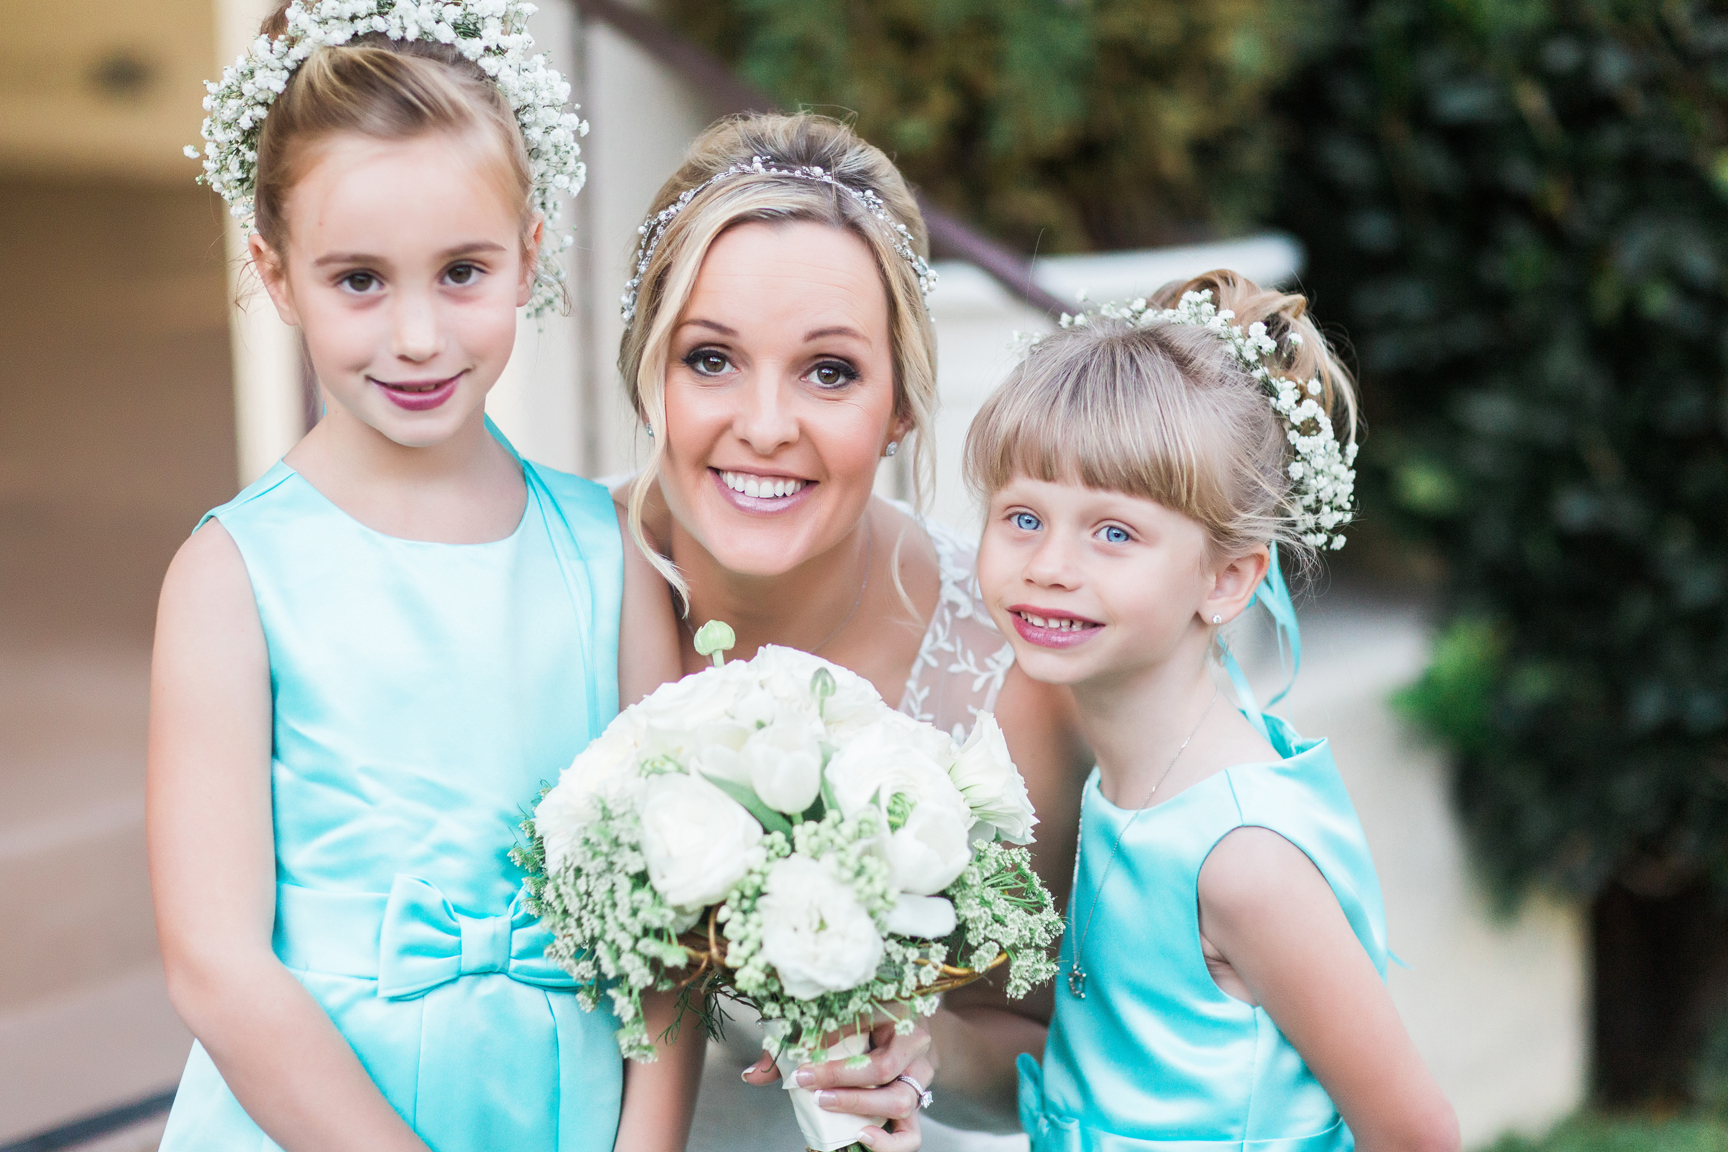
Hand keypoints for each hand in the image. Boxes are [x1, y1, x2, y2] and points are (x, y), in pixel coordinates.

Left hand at [740, 1015, 934, 1150]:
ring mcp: (920, 1075)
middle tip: (815, 1094)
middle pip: (886, 1071)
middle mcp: (914, 1044)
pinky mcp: (918, 1101)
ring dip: (861, 1110)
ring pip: (902, 1102)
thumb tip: (752, 1075)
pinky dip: (888, 1142)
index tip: (800, 1073)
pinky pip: (911, 1133)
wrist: (907, 1017)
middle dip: (845, 1088)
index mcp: (896, 1012)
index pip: (866, 1035)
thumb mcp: (833, 1017)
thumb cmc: (865, 1013)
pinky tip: (862, 1137)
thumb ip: (792, 1043)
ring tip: (830, 1108)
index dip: (833, 1064)